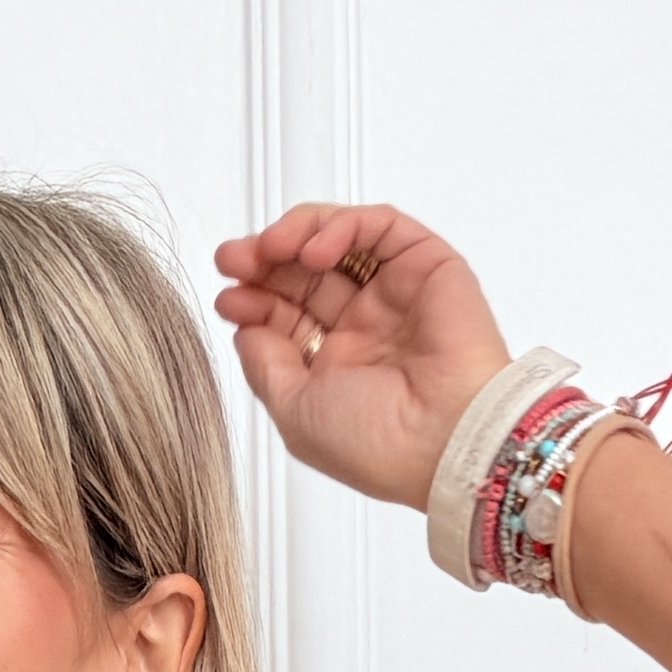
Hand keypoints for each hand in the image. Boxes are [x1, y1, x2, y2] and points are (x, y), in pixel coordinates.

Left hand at [210, 205, 509, 512]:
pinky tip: (314, 249)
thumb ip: (265, 368)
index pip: (289, 318)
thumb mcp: (294, 414)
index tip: (227, 296)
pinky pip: (378, 227)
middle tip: (234, 259)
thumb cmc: (380, 444)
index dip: (255, 301)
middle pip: (307, 275)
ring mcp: (395, 295)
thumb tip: (246, 330)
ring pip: (339, 242)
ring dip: (297, 236)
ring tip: (268, 248)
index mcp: (338, 370)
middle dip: (265, 262)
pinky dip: (340, 227)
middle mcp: (367, 331)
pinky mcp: (425, 265)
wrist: (443, 438)